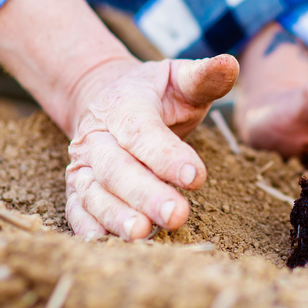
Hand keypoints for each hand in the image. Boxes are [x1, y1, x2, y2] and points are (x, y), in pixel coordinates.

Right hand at [64, 55, 237, 238]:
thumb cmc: (156, 92)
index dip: (166, 156)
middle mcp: (97, 137)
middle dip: (146, 194)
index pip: (142, 133)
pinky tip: (106, 245)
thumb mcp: (180, 77)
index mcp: (124, 106)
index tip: (196, 177)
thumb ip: (204, 76)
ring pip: (94, 193)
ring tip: (142, 235)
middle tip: (177, 215)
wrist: (106, 97)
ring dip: (116, 216)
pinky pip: (78, 210)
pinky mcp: (77, 188)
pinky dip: (89, 229)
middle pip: (117, 169)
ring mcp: (83, 165)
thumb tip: (229, 63)